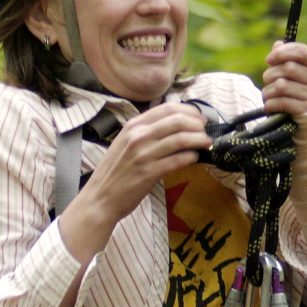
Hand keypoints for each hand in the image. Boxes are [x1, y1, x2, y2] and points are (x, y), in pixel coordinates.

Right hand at [59, 102, 210, 262]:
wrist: (100, 197)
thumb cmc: (116, 171)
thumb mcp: (126, 142)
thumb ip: (147, 131)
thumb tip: (175, 124)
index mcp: (133, 125)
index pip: (167, 109)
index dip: (189, 111)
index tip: (200, 118)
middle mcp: (138, 136)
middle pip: (178, 121)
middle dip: (198, 125)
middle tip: (206, 131)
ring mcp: (143, 154)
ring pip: (181, 139)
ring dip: (199, 140)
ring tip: (206, 144)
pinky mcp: (149, 172)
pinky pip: (178, 160)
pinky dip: (191, 157)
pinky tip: (195, 158)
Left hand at [262, 41, 306, 141]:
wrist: (305, 126)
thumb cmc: (295, 97)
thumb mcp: (291, 78)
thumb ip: (284, 60)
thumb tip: (278, 44)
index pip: (303, 52)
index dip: (285, 52)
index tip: (269, 59)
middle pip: (288, 68)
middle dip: (270, 75)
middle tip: (267, 83)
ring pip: (281, 85)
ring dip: (268, 91)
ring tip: (268, 96)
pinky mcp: (305, 111)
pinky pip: (282, 102)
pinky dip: (270, 104)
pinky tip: (269, 106)